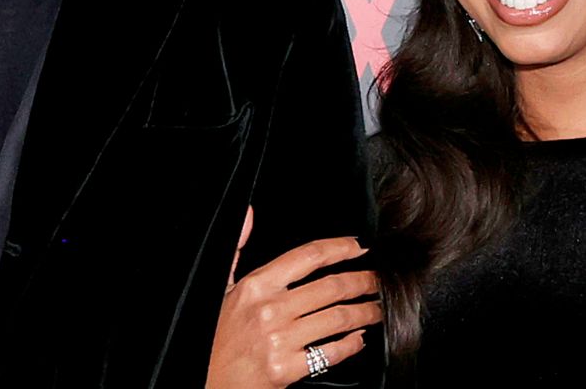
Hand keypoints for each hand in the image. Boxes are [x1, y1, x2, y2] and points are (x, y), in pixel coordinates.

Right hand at [206, 208, 381, 387]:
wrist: (207, 381)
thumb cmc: (217, 336)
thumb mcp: (221, 287)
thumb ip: (237, 248)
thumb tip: (249, 214)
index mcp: (256, 285)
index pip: (307, 257)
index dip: (339, 248)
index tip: (359, 247)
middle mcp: (269, 310)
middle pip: (331, 287)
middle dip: (363, 282)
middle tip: (378, 280)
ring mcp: (279, 340)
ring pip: (337, 318)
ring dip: (365, 312)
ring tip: (377, 309)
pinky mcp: (287, 369)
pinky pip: (330, 352)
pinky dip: (351, 344)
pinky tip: (358, 339)